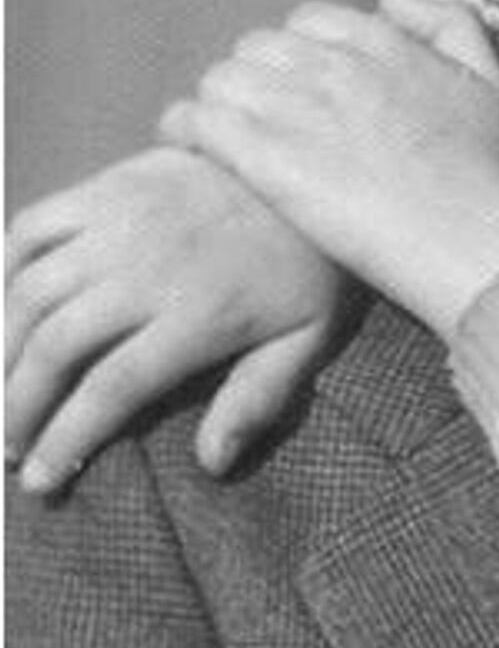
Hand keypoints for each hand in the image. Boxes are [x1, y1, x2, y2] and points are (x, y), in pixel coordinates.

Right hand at [6, 147, 353, 491]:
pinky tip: (3, 309)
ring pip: (29, 292)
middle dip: (17, 406)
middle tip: (7, 446)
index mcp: (199, 314)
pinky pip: (31, 226)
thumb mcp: (311, 335)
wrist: (317, 167)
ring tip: (0, 390)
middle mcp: (148, 269)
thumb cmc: (314, 263)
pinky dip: (1, 269)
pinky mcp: (110, 184)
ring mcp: (122, 221)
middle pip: (55, 347)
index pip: (110, 389)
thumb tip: (213, 461)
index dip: (64, 440)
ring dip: (0, 348)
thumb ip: (261, 397)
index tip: (36, 481)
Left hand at [161, 0, 498, 337]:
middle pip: (257, 48)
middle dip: (256, 80)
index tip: (304, 93)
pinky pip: (197, 121)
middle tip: (262, 124)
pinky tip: (193, 153)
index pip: (309, 22)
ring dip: (218, 106)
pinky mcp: (269, 161)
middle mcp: (338, 65)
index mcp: (385, 42)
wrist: (477, 245)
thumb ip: (450, 21)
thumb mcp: (494, 81)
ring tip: (223, 143)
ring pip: (221, 80)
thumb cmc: (492, 176)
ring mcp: (299, 110)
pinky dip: (185, 131)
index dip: (302, 56)